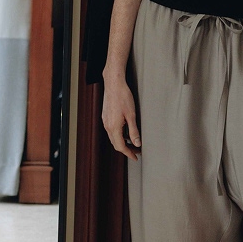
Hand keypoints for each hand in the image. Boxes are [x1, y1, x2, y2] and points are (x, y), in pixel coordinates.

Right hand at [102, 38, 139, 159]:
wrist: (114, 84)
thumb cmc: (123, 97)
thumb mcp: (132, 115)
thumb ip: (134, 131)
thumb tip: (137, 144)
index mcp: (114, 127)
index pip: (120, 146)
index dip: (128, 153)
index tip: (135, 157)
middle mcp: (107, 126)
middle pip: (115, 143)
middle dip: (126, 149)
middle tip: (136, 151)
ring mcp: (105, 121)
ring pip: (113, 137)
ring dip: (122, 142)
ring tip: (132, 143)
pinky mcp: (105, 116)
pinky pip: (111, 130)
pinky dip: (118, 135)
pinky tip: (125, 132)